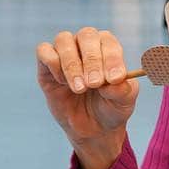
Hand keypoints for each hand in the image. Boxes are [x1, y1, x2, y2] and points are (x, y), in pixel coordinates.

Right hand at [36, 27, 138, 168]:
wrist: (94, 132)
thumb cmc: (113, 111)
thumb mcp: (124, 102)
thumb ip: (123, 88)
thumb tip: (115, 79)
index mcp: (109, 49)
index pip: (108, 41)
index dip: (110, 57)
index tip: (113, 80)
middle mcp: (88, 47)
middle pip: (86, 36)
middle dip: (92, 60)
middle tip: (95, 86)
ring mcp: (66, 56)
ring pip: (64, 41)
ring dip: (72, 64)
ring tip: (81, 89)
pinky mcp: (47, 68)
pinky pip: (44, 52)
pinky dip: (53, 63)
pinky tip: (63, 83)